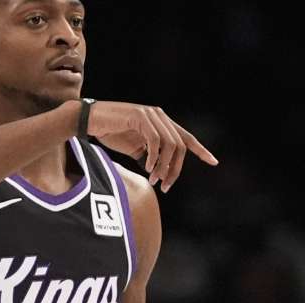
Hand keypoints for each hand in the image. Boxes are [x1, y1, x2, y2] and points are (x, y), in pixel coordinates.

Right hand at [85, 101, 218, 191]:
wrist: (90, 121)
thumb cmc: (111, 133)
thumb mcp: (136, 148)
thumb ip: (150, 157)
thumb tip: (160, 173)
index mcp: (162, 123)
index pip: (187, 137)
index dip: (201, 150)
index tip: (213, 161)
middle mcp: (160, 116)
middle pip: (180, 146)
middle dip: (175, 169)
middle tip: (166, 186)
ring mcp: (151, 114)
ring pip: (170, 144)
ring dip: (163, 166)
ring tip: (154, 179)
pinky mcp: (140, 116)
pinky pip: (155, 140)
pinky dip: (153, 157)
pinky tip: (146, 168)